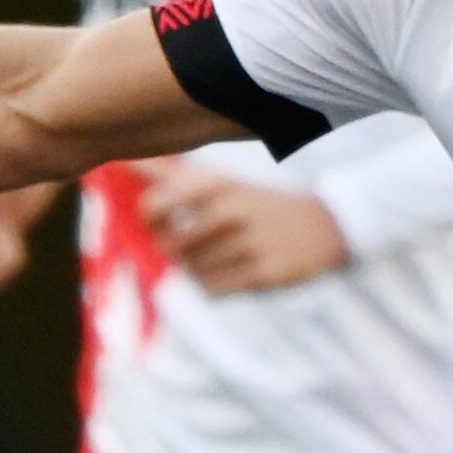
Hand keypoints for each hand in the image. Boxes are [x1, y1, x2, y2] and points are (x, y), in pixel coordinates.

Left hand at [142, 161, 351, 292]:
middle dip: (177, 250)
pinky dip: (216, 284)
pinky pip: (214, 290)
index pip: (153, 206)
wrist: (326, 226)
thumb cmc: (259, 203)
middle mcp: (230, 210)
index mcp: (217, 183)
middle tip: (197, 244)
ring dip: (199, 268)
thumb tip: (126, 162)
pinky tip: (234, 270)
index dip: (149, 220)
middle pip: (170, 246)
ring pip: (191, 271)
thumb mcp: (220, 181)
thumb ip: (171, 174)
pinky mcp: (263, 273)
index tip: (162, 222)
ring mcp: (247, 243)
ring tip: (221, 255)